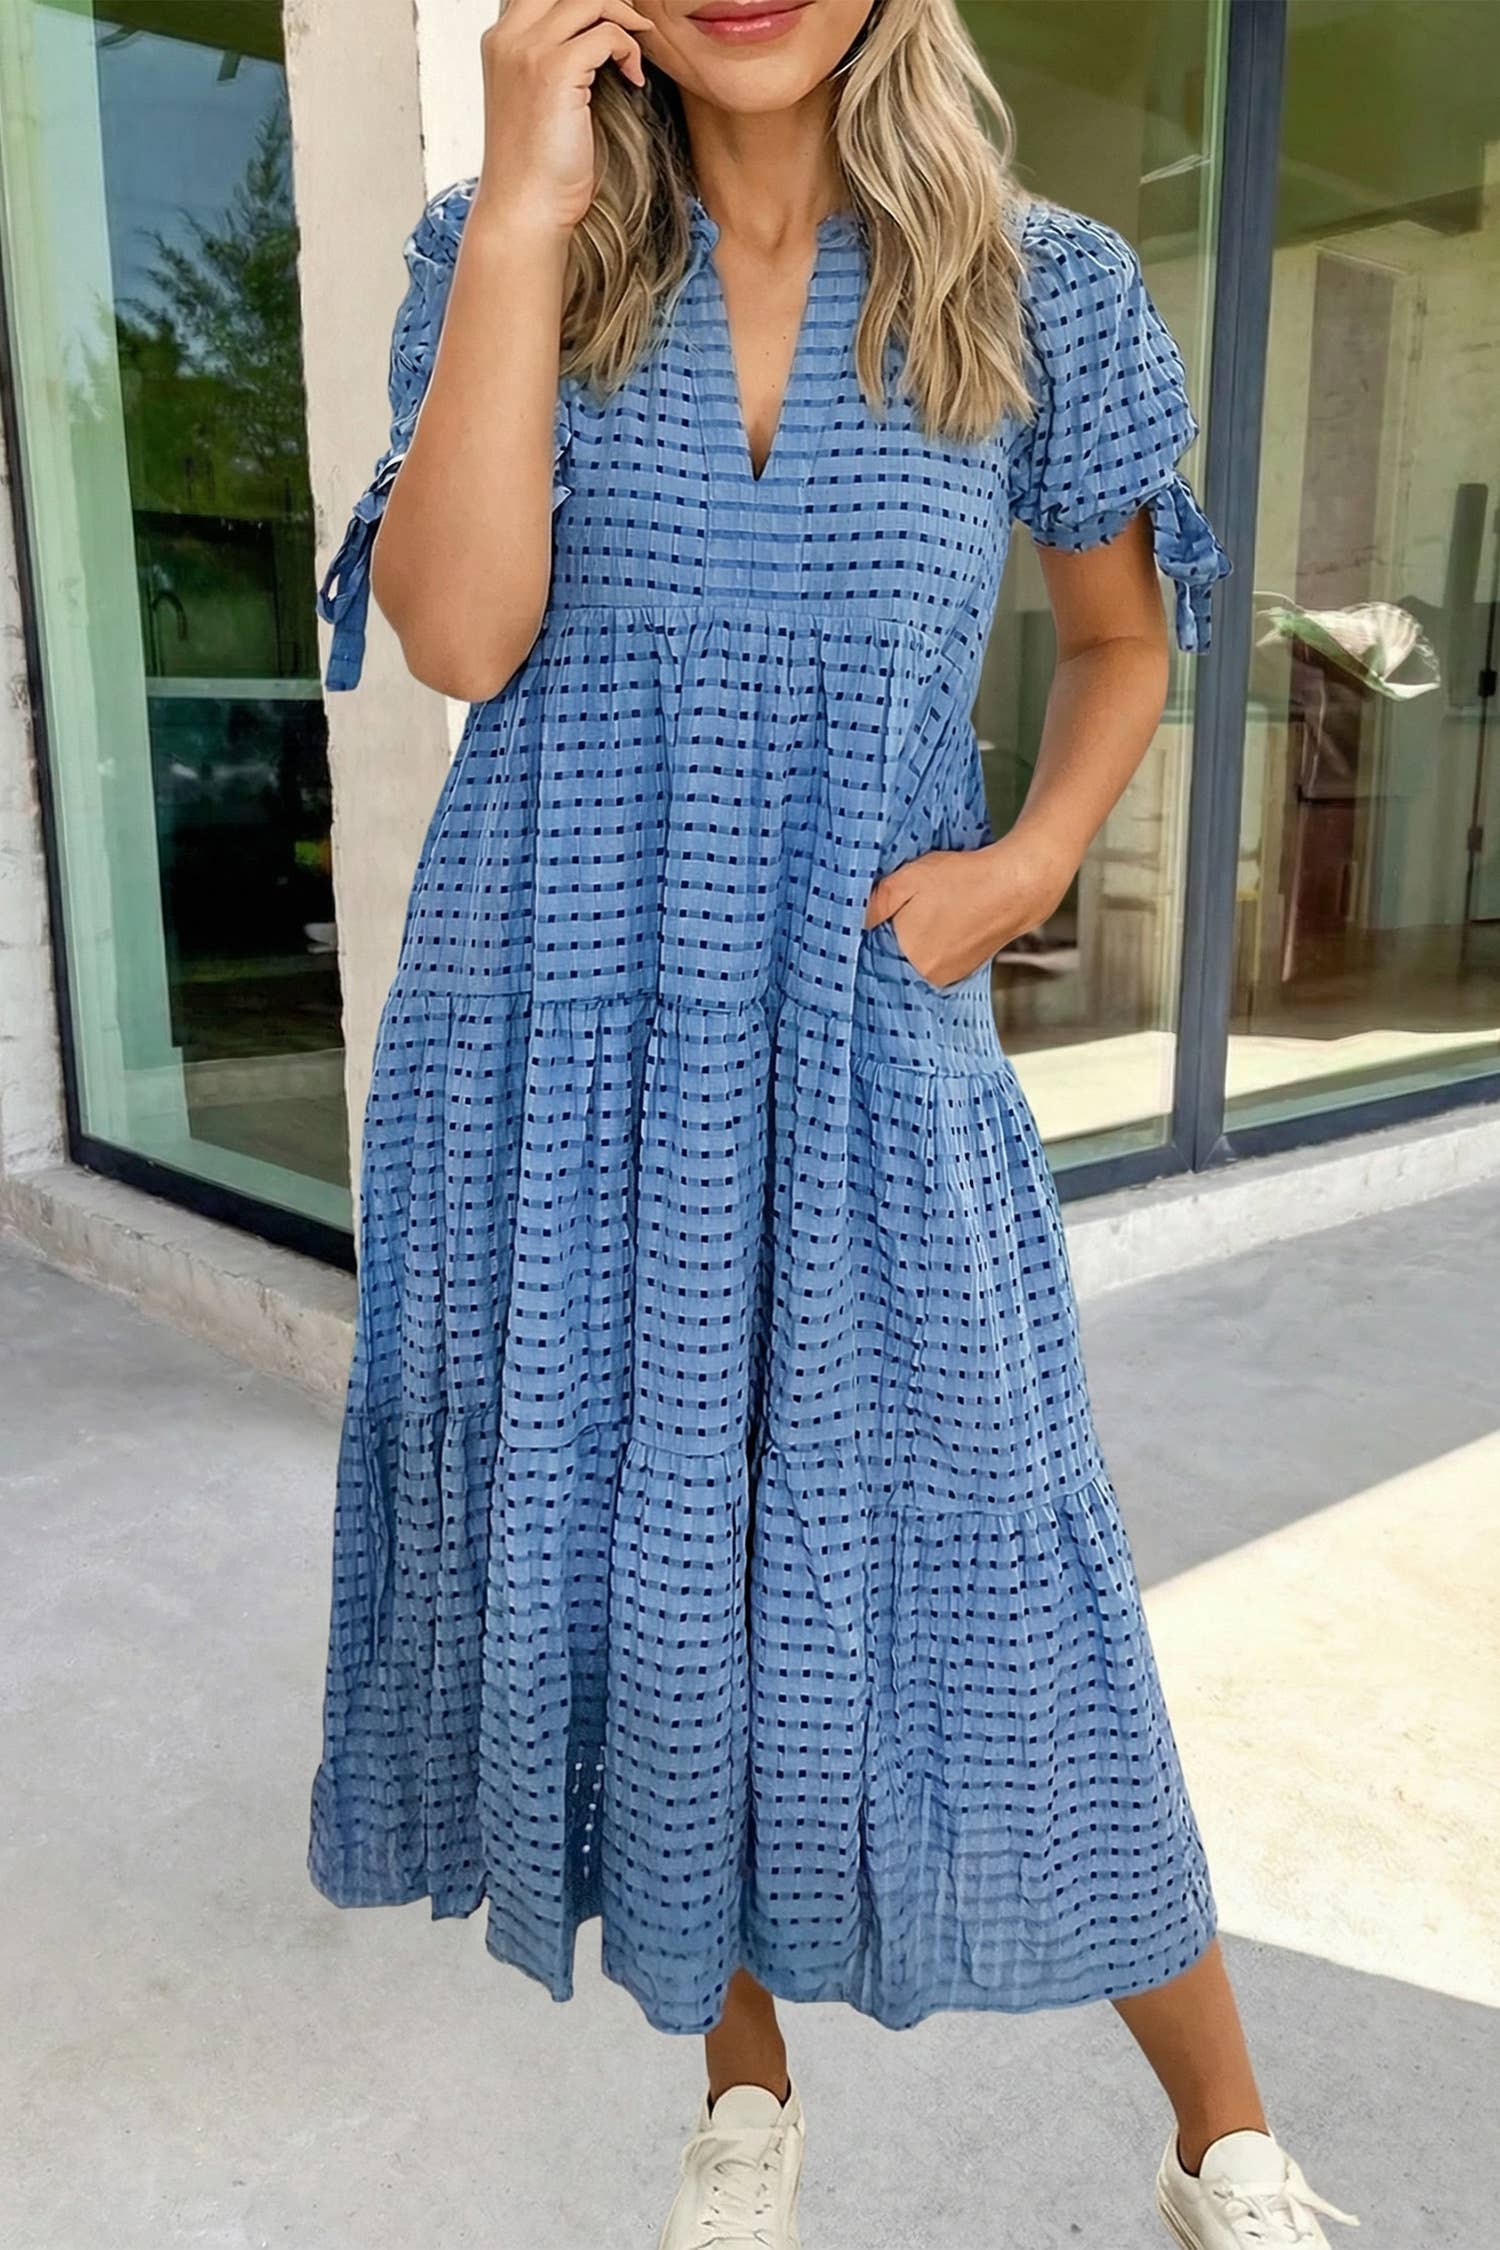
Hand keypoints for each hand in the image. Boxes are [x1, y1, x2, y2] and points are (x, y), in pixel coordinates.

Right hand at [478, 0, 654, 237]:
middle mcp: (508, 37)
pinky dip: (629, 51)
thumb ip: (552, 62)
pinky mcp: (555, 70)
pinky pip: (608, 34)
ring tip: (637, 51)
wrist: (524, 209)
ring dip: (624, 20)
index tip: (610, 21)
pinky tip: (633, 80)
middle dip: (606, 1)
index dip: (582, 3)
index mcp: (500, 41)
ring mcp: (529, 51)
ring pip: (590, 0)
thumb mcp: (537, 101)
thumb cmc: (536, 168)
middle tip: (632, 26)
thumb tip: (596, 39)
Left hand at [863, 826, 1075, 987]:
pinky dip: (938, 941)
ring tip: (934, 910)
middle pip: (896, 955)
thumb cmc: (963, 878)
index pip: (875, 949)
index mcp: (911, 957)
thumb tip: (852, 922)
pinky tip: (947, 919)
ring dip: (919, 938)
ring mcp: (950, 975)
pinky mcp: (966, 970)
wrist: (1017, 884)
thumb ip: (873, 904)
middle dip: (897, 932)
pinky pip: (939, 957)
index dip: (877, 929)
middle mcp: (929, 975)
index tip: (883, 913)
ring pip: (919, 956)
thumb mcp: (906, 879)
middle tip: (913, 906)